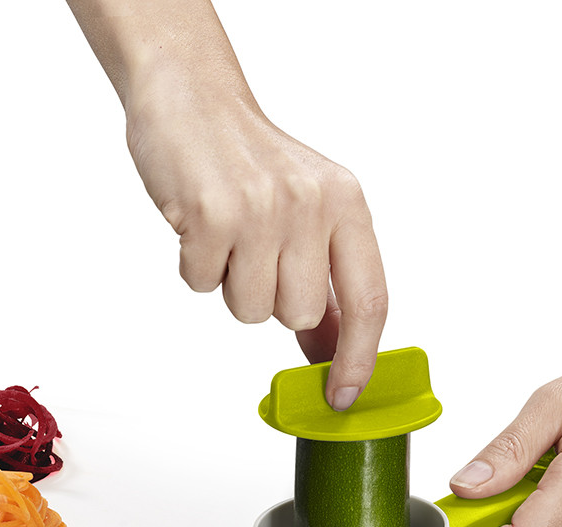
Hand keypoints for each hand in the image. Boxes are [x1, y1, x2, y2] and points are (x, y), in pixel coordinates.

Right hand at [66, 0, 386, 409]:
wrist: (191, 96)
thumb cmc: (249, 163)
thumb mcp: (308, 214)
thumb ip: (324, 286)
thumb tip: (331, 356)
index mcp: (347, 204)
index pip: (370, 300)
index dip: (359, 358)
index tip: (342, 395)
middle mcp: (312, 204)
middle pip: (298, 316)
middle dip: (270, 299)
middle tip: (253, 251)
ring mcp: (262, 208)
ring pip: (250, 310)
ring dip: (230, 283)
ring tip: (226, 235)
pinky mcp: (212, 212)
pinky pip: (201, 284)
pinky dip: (195, 264)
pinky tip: (199, 225)